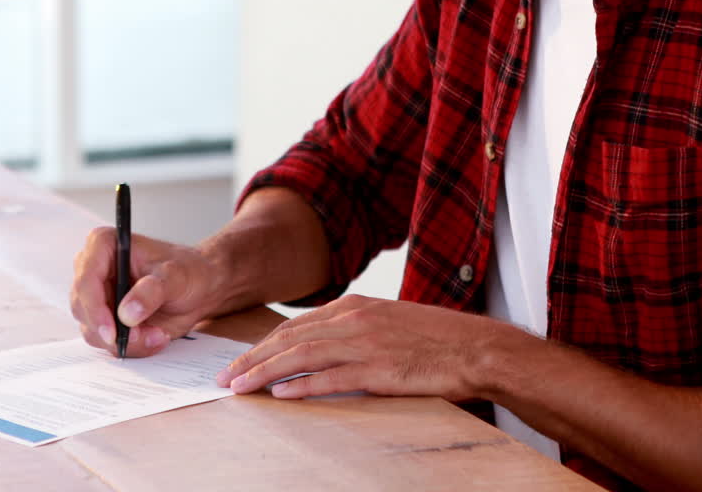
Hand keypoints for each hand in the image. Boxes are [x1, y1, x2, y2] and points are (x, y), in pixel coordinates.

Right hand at [70, 227, 223, 357]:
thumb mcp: (175, 277)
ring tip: (158, 333)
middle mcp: (94, 269)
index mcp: (105, 245)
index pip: (86, 279)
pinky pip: (106, 341)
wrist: (198, 288)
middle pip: (83, 309)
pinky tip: (154, 335)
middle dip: (115, 330)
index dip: (95, 308)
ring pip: (93, 330)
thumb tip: (127, 313)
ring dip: (127, 340)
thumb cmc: (187, 271)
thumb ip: (152, 292)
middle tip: (147, 335)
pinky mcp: (104, 317)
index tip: (113, 332)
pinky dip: (131, 345)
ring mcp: (97, 296)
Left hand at [216, 294, 512, 400]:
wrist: (476, 348)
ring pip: (301, 355)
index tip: (238, 361)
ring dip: (265, 372)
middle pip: (289, 338)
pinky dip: (302, 385)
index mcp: (355, 307)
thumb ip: (353, 332)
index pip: (295, 326)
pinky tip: (280, 394)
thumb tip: (321, 350)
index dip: (262, 344)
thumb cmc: (435, 340)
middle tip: (224, 377)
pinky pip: (332, 378)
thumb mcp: (388, 324)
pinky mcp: (380, 368)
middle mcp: (354, 319)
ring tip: (239, 387)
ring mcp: (366, 342)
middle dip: (252, 358)